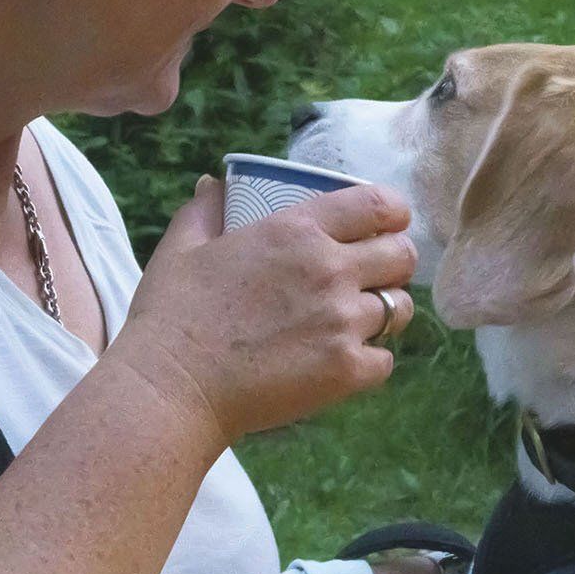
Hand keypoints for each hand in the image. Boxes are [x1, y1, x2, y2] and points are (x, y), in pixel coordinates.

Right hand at [118, 178, 417, 444]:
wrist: (171, 389)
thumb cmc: (171, 317)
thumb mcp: (181, 248)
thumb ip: (206, 210)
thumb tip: (215, 184)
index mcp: (296, 230)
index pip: (378, 205)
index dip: (392, 213)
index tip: (388, 224)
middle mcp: (329, 270)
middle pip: (403, 255)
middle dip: (395, 262)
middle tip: (374, 275)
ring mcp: (342, 322)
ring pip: (399, 308)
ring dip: (386, 311)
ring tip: (360, 320)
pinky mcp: (345, 371)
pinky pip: (385, 360)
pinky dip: (370, 361)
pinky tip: (343, 361)